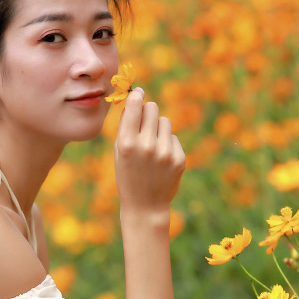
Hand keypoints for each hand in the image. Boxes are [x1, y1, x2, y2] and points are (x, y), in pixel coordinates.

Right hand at [114, 87, 185, 218]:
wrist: (145, 206)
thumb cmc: (127, 175)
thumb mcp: (118, 152)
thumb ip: (125, 126)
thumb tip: (136, 99)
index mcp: (127, 144)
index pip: (136, 105)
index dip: (137, 96)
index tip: (138, 92)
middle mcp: (147, 146)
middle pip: (153, 108)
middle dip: (148, 111)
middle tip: (144, 123)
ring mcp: (165, 153)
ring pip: (165, 121)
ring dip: (158, 128)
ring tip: (152, 146)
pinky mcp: (179, 159)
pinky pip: (174, 137)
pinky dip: (167, 144)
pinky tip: (161, 160)